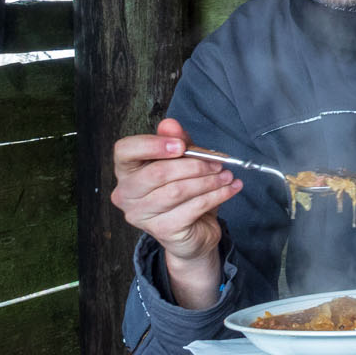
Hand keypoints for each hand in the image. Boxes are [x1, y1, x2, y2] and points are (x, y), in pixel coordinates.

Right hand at [109, 118, 237, 306]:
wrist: (194, 231)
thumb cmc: (185, 192)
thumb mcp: (183, 161)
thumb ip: (177, 141)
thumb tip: (170, 124)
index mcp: (127, 171)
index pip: (125, 150)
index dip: (152, 145)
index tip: (181, 145)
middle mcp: (126, 194)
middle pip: (157, 172)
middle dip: (194, 165)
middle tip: (218, 163)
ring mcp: (141, 215)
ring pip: (177, 191)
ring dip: (209, 181)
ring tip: (227, 175)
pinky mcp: (162, 230)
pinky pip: (193, 207)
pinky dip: (217, 195)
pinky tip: (230, 189)